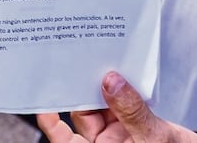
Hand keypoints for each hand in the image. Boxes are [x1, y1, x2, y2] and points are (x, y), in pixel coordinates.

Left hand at [37, 72, 196, 142]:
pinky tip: (121, 71)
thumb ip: (132, 111)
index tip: (43, 99)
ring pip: (101, 105)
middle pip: (83, 114)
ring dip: (102, 85)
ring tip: (102, 62)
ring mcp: (118, 134)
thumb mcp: (153, 137)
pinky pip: (121, 102)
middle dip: (81, 91)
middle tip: (79, 64)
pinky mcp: (132, 123)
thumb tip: (111, 82)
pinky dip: (121, 87)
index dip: (50, 121)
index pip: (65, 138)